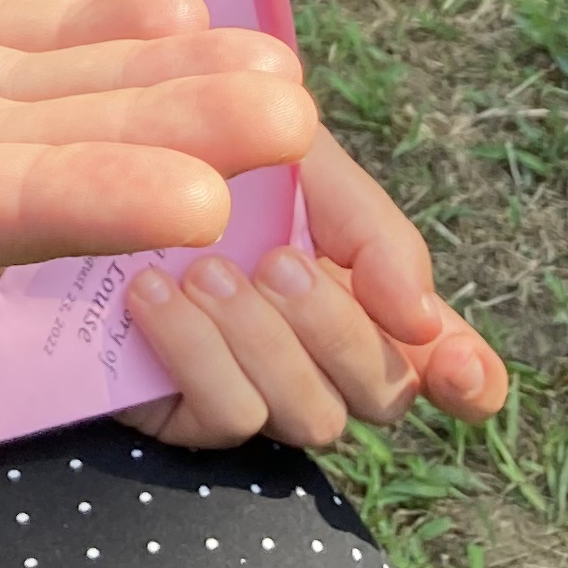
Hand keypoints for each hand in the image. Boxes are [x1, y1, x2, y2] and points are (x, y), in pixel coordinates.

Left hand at [115, 128, 506, 452]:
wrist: (96, 149)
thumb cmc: (209, 151)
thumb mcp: (303, 160)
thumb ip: (372, 229)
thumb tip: (420, 319)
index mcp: (364, 292)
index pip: (448, 364)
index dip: (471, 380)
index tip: (460, 370)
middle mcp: (322, 356)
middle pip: (386, 393)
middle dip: (339, 330)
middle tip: (278, 262)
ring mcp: (260, 390)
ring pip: (313, 416)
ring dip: (266, 342)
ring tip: (207, 271)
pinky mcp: (187, 414)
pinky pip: (228, 418)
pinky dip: (198, 353)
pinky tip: (155, 293)